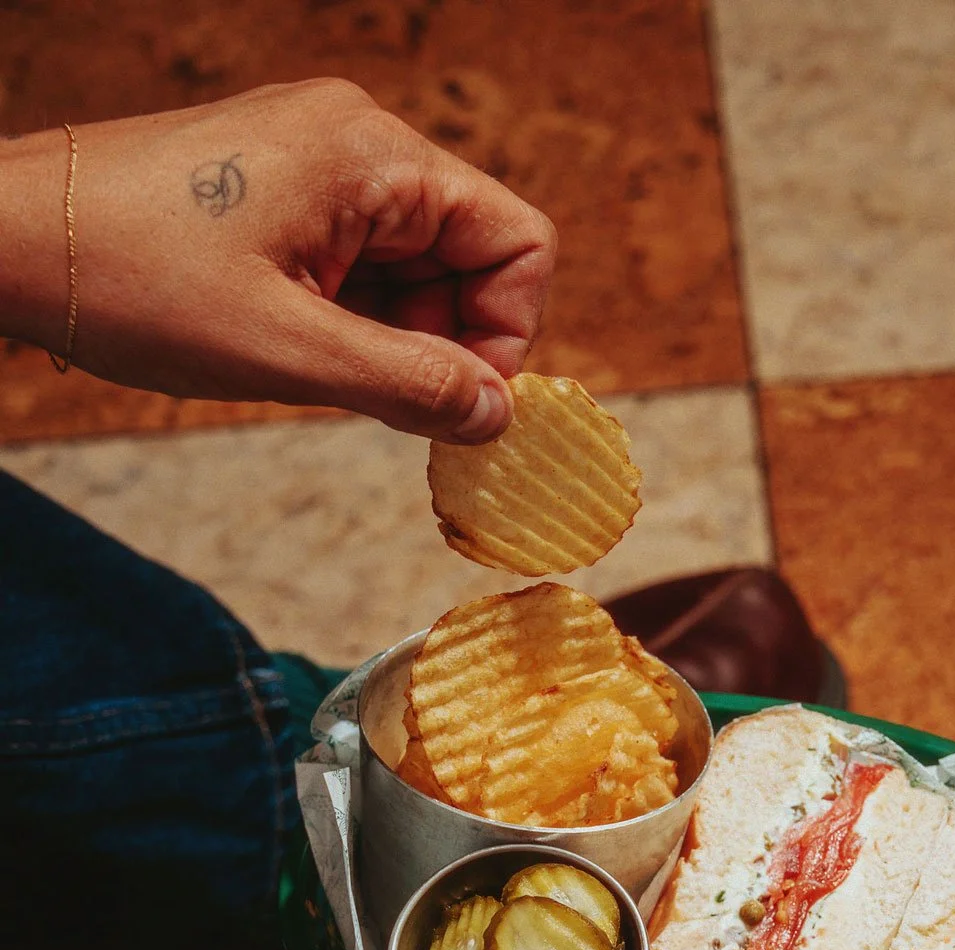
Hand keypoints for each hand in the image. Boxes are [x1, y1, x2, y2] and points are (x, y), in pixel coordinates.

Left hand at [0, 80, 554, 440]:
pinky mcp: (284, 191)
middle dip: (449, 339)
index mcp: (370, 154)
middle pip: (471, 253)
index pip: (517, 239)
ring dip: (398, 337)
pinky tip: (308, 350)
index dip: (506, 332)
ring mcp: (317, 161)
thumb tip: (497, 416)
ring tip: (331, 374)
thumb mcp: (287, 351)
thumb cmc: (131, 278)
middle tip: (394, 405)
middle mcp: (355, 141)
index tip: (460, 400)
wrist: (6, 238)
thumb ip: (408, 384)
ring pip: (416, 266)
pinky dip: (358, 320)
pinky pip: (363, 262)